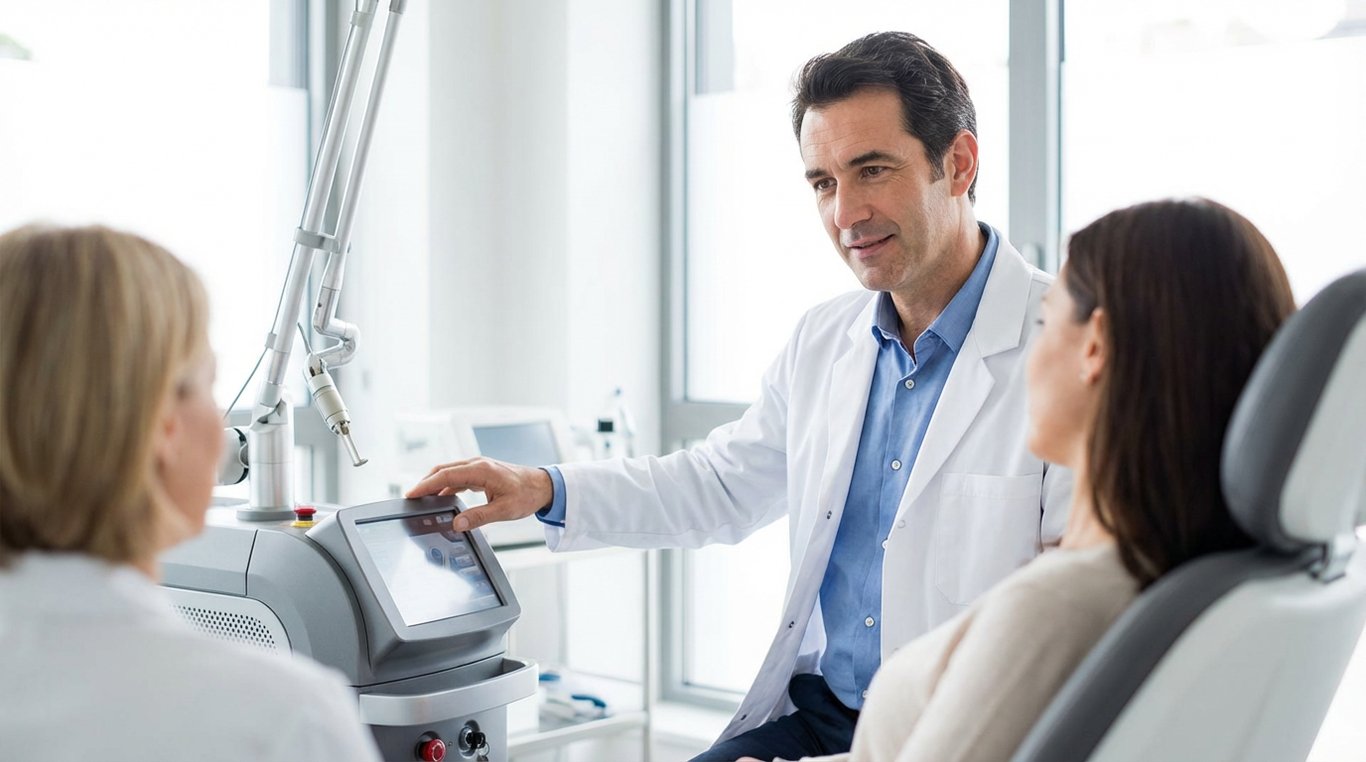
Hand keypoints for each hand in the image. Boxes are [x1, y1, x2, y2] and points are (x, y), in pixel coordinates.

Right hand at [405, 457, 553, 531]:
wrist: (543, 486)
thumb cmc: (528, 495)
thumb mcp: (504, 510)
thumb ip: (479, 517)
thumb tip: (457, 524)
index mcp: (481, 470)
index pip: (446, 475)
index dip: (426, 485)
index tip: (411, 494)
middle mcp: (478, 464)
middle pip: (443, 470)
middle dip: (425, 483)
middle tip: (411, 497)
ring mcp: (479, 467)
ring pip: (449, 472)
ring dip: (435, 483)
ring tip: (422, 498)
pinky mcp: (481, 473)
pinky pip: (458, 477)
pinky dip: (446, 485)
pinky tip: (442, 497)